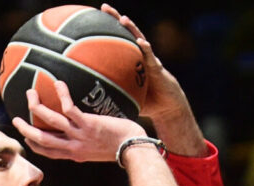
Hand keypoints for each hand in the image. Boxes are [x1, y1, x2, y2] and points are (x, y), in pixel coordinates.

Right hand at [12, 80, 145, 162]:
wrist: (134, 149)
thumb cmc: (121, 146)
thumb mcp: (99, 150)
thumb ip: (88, 143)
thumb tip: (85, 133)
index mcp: (74, 154)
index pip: (47, 152)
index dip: (33, 144)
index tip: (26, 137)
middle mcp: (73, 146)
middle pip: (41, 139)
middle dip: (25, 129)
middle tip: (15, 119)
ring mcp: (79, 135)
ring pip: (49, 121)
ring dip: (36, 107)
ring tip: (30, 93)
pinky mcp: (87, 124)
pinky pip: (68, 108)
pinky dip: (61, 94)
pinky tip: (58, 83)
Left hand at [100, 4, 188, 122]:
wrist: (166, 107)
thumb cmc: (144, 102)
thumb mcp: (122, 97)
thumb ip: (108, 93)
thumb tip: (87, 101)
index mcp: (129, 60)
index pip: (115, 40)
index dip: (105, 29)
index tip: (91, 17)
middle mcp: (138, 56)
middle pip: (126, 33)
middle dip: (116, 18)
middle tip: (104, 7)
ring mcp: (148, 59)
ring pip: (139, 39)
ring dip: (132, 28)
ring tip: (123, 19)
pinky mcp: (157, 68)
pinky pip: (151, 56)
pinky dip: (146, 48)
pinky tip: (141, 41)